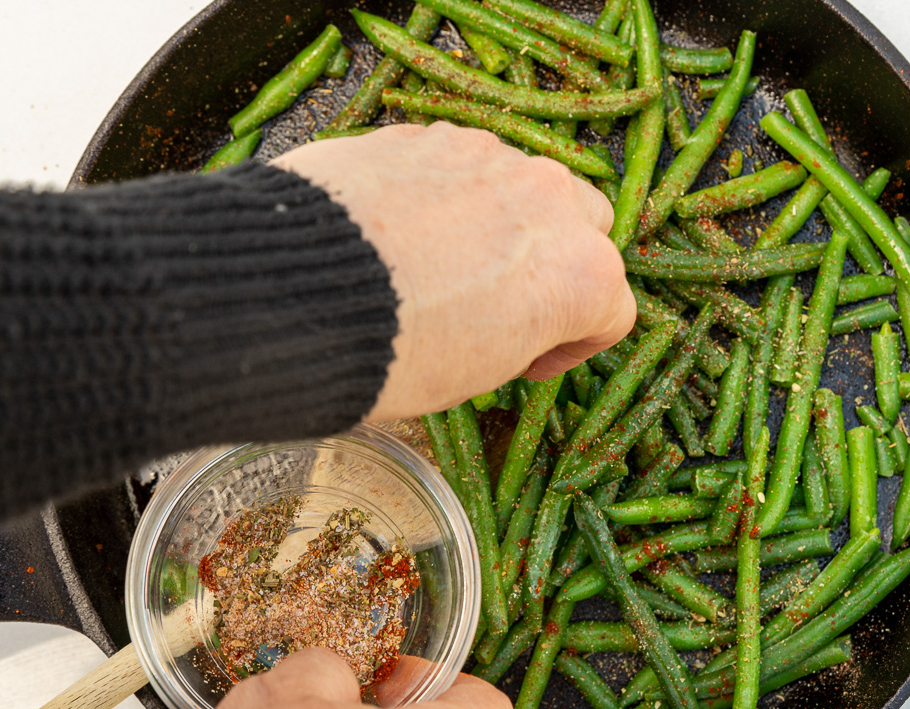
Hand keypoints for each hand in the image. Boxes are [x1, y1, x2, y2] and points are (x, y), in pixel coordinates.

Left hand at [272, 122, 634, 419]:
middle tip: (506, 303)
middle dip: (557, 262)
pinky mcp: (430, 135)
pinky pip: (462, 165)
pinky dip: (449, 195)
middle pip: (587, 227)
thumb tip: (507, 320)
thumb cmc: (396, 355)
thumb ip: (523, 334)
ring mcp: (489, 158)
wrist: (298, 295)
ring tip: (446, 264)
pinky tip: (403, 232)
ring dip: (505, 220)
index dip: (574, 345)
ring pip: (526, 185)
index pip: (611, 312)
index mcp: (581, 276)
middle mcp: (550, 202)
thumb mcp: (480, 372)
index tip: (534, 361)